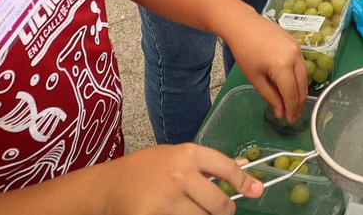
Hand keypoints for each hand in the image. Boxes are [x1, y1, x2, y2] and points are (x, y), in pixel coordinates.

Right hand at [98, 142, 262, 214]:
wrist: (106, 186)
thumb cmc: (142, 170)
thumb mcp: (173, 156)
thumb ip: (204, 165)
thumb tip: (242, 172)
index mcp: (187, 154)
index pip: (226, 168)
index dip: (244, 182)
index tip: (256, 191)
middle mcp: (179, 174)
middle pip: (219, 203)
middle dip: (224, 211)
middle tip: (219, 212)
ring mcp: (166, 198)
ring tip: (186, 210)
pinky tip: (172, 214)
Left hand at [223, 11, 307, 123]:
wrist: (244, 24)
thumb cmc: (245, 52)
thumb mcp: (255, 78)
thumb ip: (270, 96)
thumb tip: (281, 113)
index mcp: (283, 66)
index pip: (291, 93)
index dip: (291, 109)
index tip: (289, 121)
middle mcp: (295, 57)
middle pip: (302, 85)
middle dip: (299, 103)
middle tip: (294, 116)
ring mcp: (298, 49)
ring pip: (304, 76)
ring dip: (301, 92)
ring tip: (295, 105)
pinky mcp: (297, 44)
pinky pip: (302, 65)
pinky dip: (300, 78)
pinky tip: (294, 86)